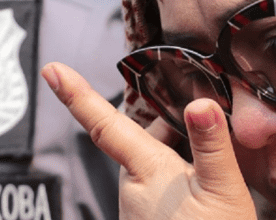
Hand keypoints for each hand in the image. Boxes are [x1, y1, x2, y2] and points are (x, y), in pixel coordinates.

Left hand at [41, 62, 256, 219]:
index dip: (78, 96)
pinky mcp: (147, 219)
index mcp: (147, 173)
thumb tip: (201, 103)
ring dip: (177, 151)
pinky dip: (178, 173)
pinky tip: (204, 184)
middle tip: (205, 120)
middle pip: (140, 139)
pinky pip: (156, 184)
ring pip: (151, 161)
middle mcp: (133, 189)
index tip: (52, 70)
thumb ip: (212, 146)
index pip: (107, 126)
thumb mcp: (223, 191)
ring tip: (213, 162)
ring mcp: (138, 207)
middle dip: (167, 125)